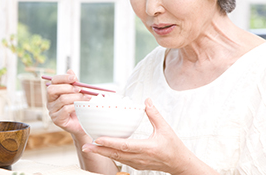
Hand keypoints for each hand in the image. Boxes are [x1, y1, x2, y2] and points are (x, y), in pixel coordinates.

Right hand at [46, 69, 91, 136]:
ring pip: (62, 99)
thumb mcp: (77, 93)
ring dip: (76, 97)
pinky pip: (65, 109)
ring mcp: (52, 111)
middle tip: (80, 89)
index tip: (74, 78)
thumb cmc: (79, 107)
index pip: (54, 81)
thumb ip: (74, 83)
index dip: (63, 78)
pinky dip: (75, 106)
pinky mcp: (57, 119)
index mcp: (54, 93)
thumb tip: (70, 71)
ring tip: (86, 98)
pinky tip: (81, 107)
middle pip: (52, 89)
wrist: (83, 124)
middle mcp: (50, 101)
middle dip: (68, 87)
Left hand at [81, 98, 202, 173]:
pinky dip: (110, 155)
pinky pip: (120, 160)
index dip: (111, 142)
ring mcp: (137, 163)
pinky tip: (102, 151)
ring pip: (116, 158)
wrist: (180, 164)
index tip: (98, 139)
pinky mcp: (136, 165)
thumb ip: (154, 114)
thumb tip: (146, 100)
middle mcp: (140, 158)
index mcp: (147, 148)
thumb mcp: (165, 128)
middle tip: (85, 146)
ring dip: (102, 153)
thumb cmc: (174, 147)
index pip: (125, 145)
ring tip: (89, 148)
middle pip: (116, 154)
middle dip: (99, 151)